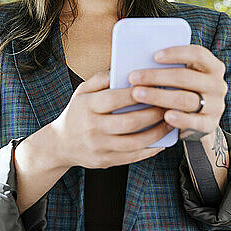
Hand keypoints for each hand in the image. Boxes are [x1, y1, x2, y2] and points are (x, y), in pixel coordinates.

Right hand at [51, 71, 171, 168]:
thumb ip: (102, 78)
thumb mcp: (82, 91)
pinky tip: (162, 140)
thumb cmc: (77, 112)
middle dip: (153, 114)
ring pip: (135, 142)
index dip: (136, 93)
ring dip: (157, 133)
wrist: (60, 144)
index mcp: (87, 107)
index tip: (154, 86)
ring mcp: (99, 147)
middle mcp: (92, 128)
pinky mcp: (106, 161)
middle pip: (129, 122)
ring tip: (170, 122)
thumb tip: (126, 69)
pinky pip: (133, 157)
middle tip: (169, 105)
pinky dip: (151, 149)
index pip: (114, 99)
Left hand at [128, 45, 227, 140]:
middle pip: (185, 77)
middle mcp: (217, 84)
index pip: (197, 54)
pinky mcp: (211, 124)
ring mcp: (216, 105)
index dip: (176, 53)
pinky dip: (180, 118)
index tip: (154, 56)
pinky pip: (195, 121)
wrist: (198, 121)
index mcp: (213, 66)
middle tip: (133, 77)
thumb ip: (170, 67)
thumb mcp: (182, 76)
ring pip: (186, 99)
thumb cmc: (183, 90)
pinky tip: (165, 116)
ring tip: (137, 94)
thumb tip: (140, 57)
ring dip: (159, 96)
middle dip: (156, 77)